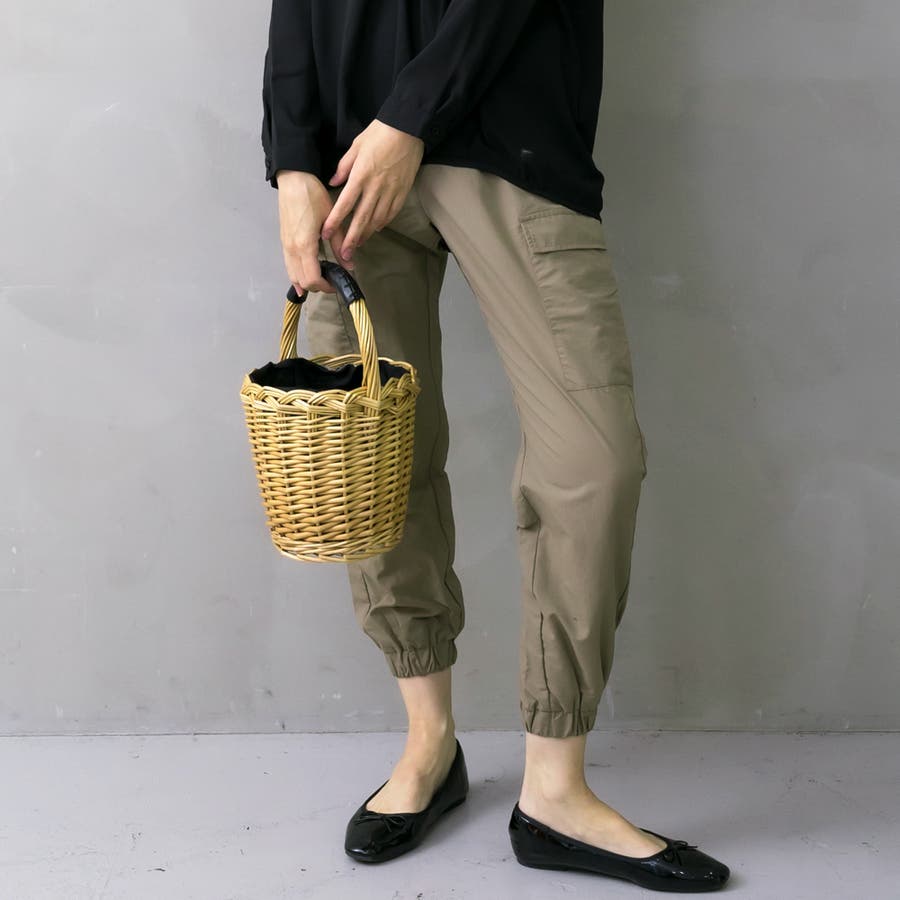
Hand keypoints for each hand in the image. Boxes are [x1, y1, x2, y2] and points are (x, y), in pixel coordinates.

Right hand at [276, 170, 352, 294]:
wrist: (293, 179)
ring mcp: (285, 246)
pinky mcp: (284, 241)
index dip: (326, 286)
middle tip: (332, 281)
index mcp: (304, 245)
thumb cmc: (312, 195)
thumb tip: (350, 265)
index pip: (312, 279)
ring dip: (307, 282)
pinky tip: (307, 274)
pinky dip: (297, 274)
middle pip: (302, 282)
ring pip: (293, 276)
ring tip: (322, 277)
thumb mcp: (332, 220)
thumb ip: (340, 244)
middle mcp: (292, 249)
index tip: (337, 283)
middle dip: (318, 286)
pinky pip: (289, 265)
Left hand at [321, 119, 424, 262]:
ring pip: (377, 220)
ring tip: (358, 245)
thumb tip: (333, 182)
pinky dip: (383, 223)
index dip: (335, 221)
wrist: (408, 128)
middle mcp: (375, 187)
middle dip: (351, 239)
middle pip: (361, 219)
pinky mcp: (402, 191)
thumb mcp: (356, 145)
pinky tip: (376, 229)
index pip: (345, 204)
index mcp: (361, 175)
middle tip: (345, 254)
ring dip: (367, 234)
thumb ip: (344, 166)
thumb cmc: (380, 133)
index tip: (326, 234)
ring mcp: (391, 191)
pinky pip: (391, 213)